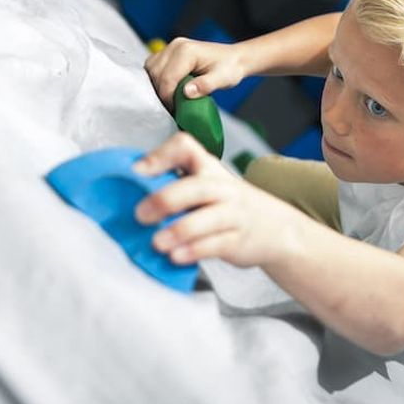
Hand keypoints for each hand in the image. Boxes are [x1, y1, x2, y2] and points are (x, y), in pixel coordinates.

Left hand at [132, 133, 304, 267]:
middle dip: (166, 199)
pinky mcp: (238, 240)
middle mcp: (223, 187)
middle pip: (197, 186)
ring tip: (157, 243)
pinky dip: (194, 251)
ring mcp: (233, 214)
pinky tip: (176, 257)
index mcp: (209, 169)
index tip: (138, 171)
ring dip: (179, 230)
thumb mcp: (209, 188)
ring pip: (208, 218)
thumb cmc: (228, 207)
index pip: (186, 147)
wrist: (278, 229)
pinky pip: (216, 244)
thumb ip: (177, 188)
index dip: (161, 155)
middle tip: (140, 215)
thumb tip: (126, 199)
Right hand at [144, 37, 246, 109]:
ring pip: (151, 70)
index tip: (175, 110)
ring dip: (157, 86)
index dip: (168, 97)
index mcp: (186, 51)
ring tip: (170, 99)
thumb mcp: (223, 79)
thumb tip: (186, 92)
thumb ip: (206, 85)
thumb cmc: (230, 68)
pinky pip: (154, 67)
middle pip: (156, 74)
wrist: (234, 58)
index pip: (167, 77)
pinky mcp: (169, 53)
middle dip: (162, 93)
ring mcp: (171, 48)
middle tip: (173, 107)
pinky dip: (157, 80)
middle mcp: (176, 46)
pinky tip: (167, 89)